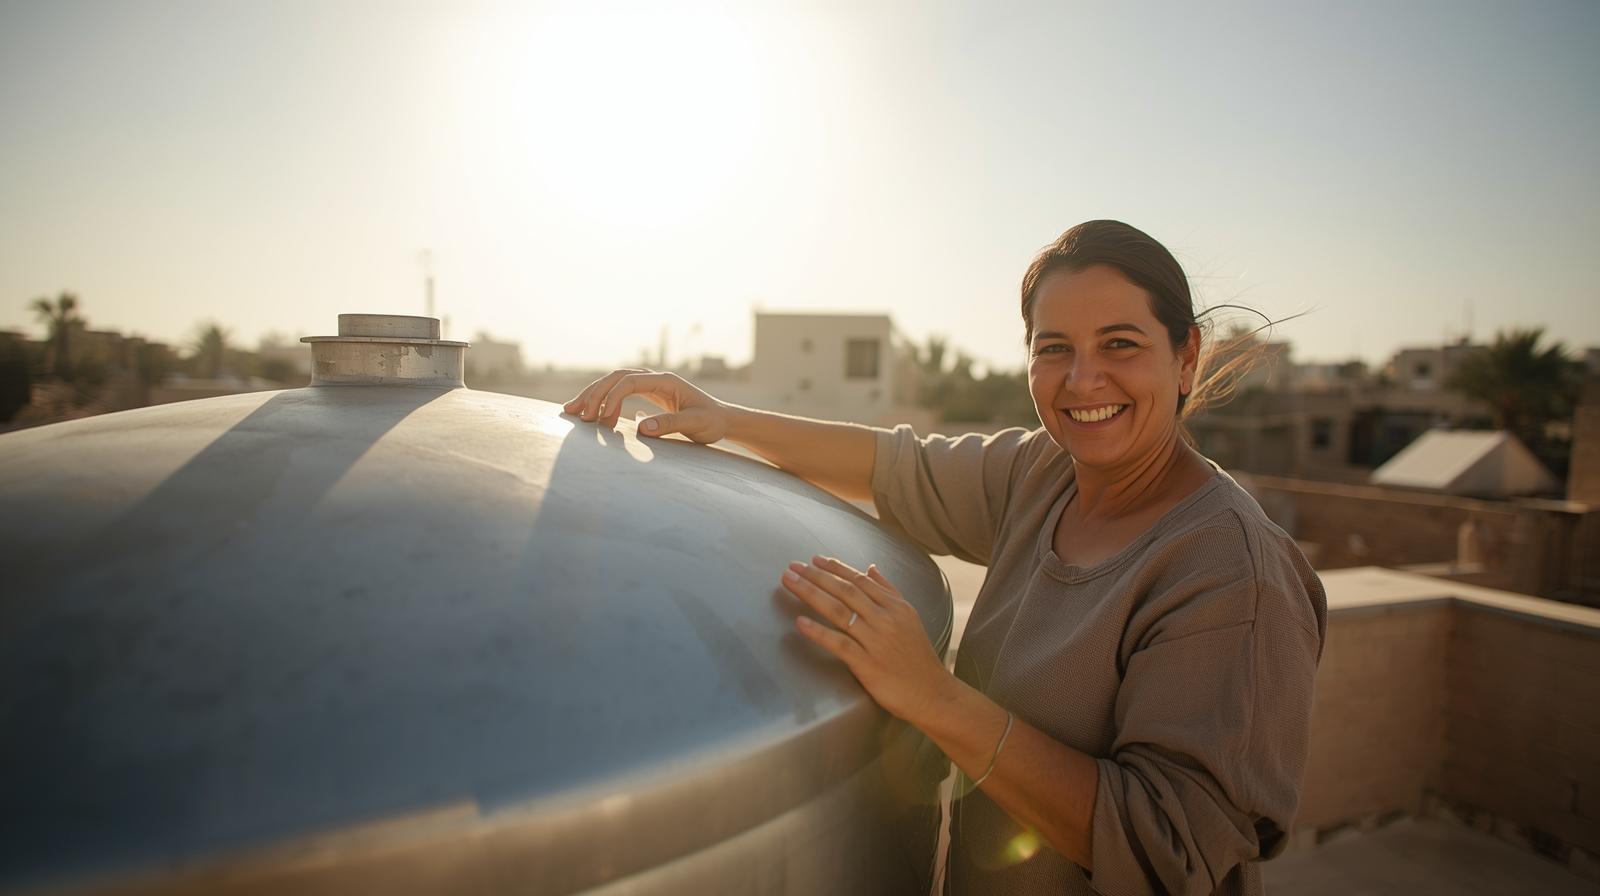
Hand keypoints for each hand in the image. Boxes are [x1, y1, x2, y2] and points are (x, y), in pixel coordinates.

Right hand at [562, 368, 729, 443]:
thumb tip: (641, 428)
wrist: (723, 420)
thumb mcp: (695, 425)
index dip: (612, 398)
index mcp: (665, 381)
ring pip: (615, 382)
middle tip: (575, 413)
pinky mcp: (648, 393)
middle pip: (616, 377)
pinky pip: (620, 391)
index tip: (602, 420)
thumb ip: (671, 425)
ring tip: (572, 411)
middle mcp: (655, 378)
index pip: (629, 381)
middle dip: (593, 394)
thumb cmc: (712, 422)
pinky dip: (603, 400)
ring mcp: (651, 384)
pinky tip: (591, 412)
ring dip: (594, 395)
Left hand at [781, 555, 953, 724]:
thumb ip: (890, 591)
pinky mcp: (867, 664)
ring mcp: (875, 641)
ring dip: (811, 593)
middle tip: (793, 566)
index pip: (860, 580)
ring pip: (838, 611)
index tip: (814, 559)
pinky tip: (800, 623)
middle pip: (845, 590)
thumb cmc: (918, 657)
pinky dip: (818, 632)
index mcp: (896, 606)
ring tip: (789, 582)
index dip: (835, 568)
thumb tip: (871, 567)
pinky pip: (839, 643)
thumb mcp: (910, 617)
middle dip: (816, 575)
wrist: (932, 694)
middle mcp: (885, 619)